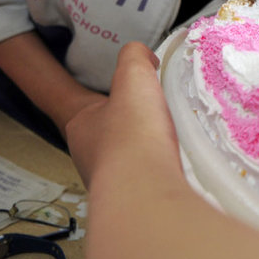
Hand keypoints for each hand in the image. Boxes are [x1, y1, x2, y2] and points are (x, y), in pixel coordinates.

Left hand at [64, 42, 180, 187]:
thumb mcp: (134, 77)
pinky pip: (146, 182)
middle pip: (109, 136)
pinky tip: (176, 165)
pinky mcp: (134, 203)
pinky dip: (158, 173)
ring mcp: (110, 184)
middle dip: (130, 128)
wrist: (147, 193)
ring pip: (127, 162)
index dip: (104, 99)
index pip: (84, 106)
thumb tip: (141, 54)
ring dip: (145, 154)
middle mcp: (89, 158)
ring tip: (172, 141)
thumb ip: (134, 57)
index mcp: (81, 126)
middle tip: (156, 118)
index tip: (127, 98)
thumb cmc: (133, 134)